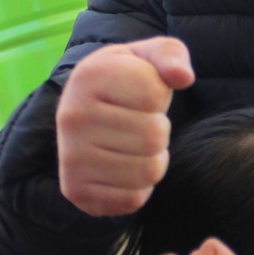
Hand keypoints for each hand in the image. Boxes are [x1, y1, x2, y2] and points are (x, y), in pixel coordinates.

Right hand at [56, 37, 195, 216]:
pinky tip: (123, 168)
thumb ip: (171, 56)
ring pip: (148, 171)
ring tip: (134, 145)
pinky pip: (133, 199)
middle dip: (159, 130)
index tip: (141, 94)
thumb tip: (182, 76)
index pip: (154, 94)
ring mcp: (71, 157)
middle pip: (154, 136)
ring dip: (153, 160)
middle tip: (140, 123)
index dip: (159, 95)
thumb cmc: (128, 81)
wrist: (87, 114)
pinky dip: (139, 187)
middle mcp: (71, 116)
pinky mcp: (76, 190)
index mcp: (89, 75)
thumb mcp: (149, 57)